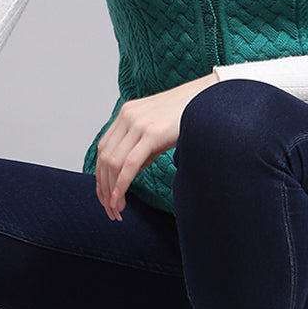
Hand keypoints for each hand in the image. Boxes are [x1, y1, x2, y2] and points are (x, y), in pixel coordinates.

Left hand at [95, 74, 217, 220]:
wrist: (207, 99)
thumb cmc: (186, 115)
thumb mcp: (156, 131)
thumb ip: (140, 149)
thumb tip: (127, 175)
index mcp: (126, 114)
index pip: (103, 149)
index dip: (101, 175)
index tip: (105, 195)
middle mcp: (127, 116)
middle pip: (104, 158)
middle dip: (104, 187)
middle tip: (110, 209)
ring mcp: (137, 123)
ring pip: (113, 163)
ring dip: (111, 190)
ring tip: (116, 209)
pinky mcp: (150, 132)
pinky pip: (128, 164)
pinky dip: (121, 184)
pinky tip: (119, 199)